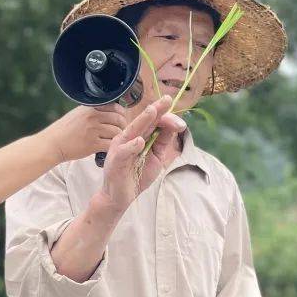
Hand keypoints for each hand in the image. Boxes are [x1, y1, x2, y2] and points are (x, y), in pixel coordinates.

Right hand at [43, 104, 127, 161]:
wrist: (52, 143)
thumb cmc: (64, 130)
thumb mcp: (77, 114)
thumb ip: (91, 111)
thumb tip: (107, 109)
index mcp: (90, 108)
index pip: (115, 107)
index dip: (122, 114)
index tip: (121, 120)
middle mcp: (92, 117)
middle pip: (118, 119)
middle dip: (123, 127)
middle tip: (121, 133)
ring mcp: (93, 131)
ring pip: (116, 132)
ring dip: (119, 138)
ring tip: (115, 142)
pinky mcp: (92, 144)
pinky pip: (110, 145)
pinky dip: (112, 148)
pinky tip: (109, 149)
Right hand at [97, 96, 185, 210]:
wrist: (120, 197)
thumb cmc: (136, 176)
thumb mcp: (155, 157)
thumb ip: (162, 141)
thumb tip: (174, 125)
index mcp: (137, 136)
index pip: (153, 122)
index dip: (165, 118)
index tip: (180, 122)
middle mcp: (128, 138)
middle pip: (144, 121)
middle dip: (156, 110)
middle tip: (166, 99)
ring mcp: (120, 148)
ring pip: (133, 131)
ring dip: (143, 121)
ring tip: (153, 111)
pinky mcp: (116, 160)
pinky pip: (124, 151)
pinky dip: (132, 146)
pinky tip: (139, 141)